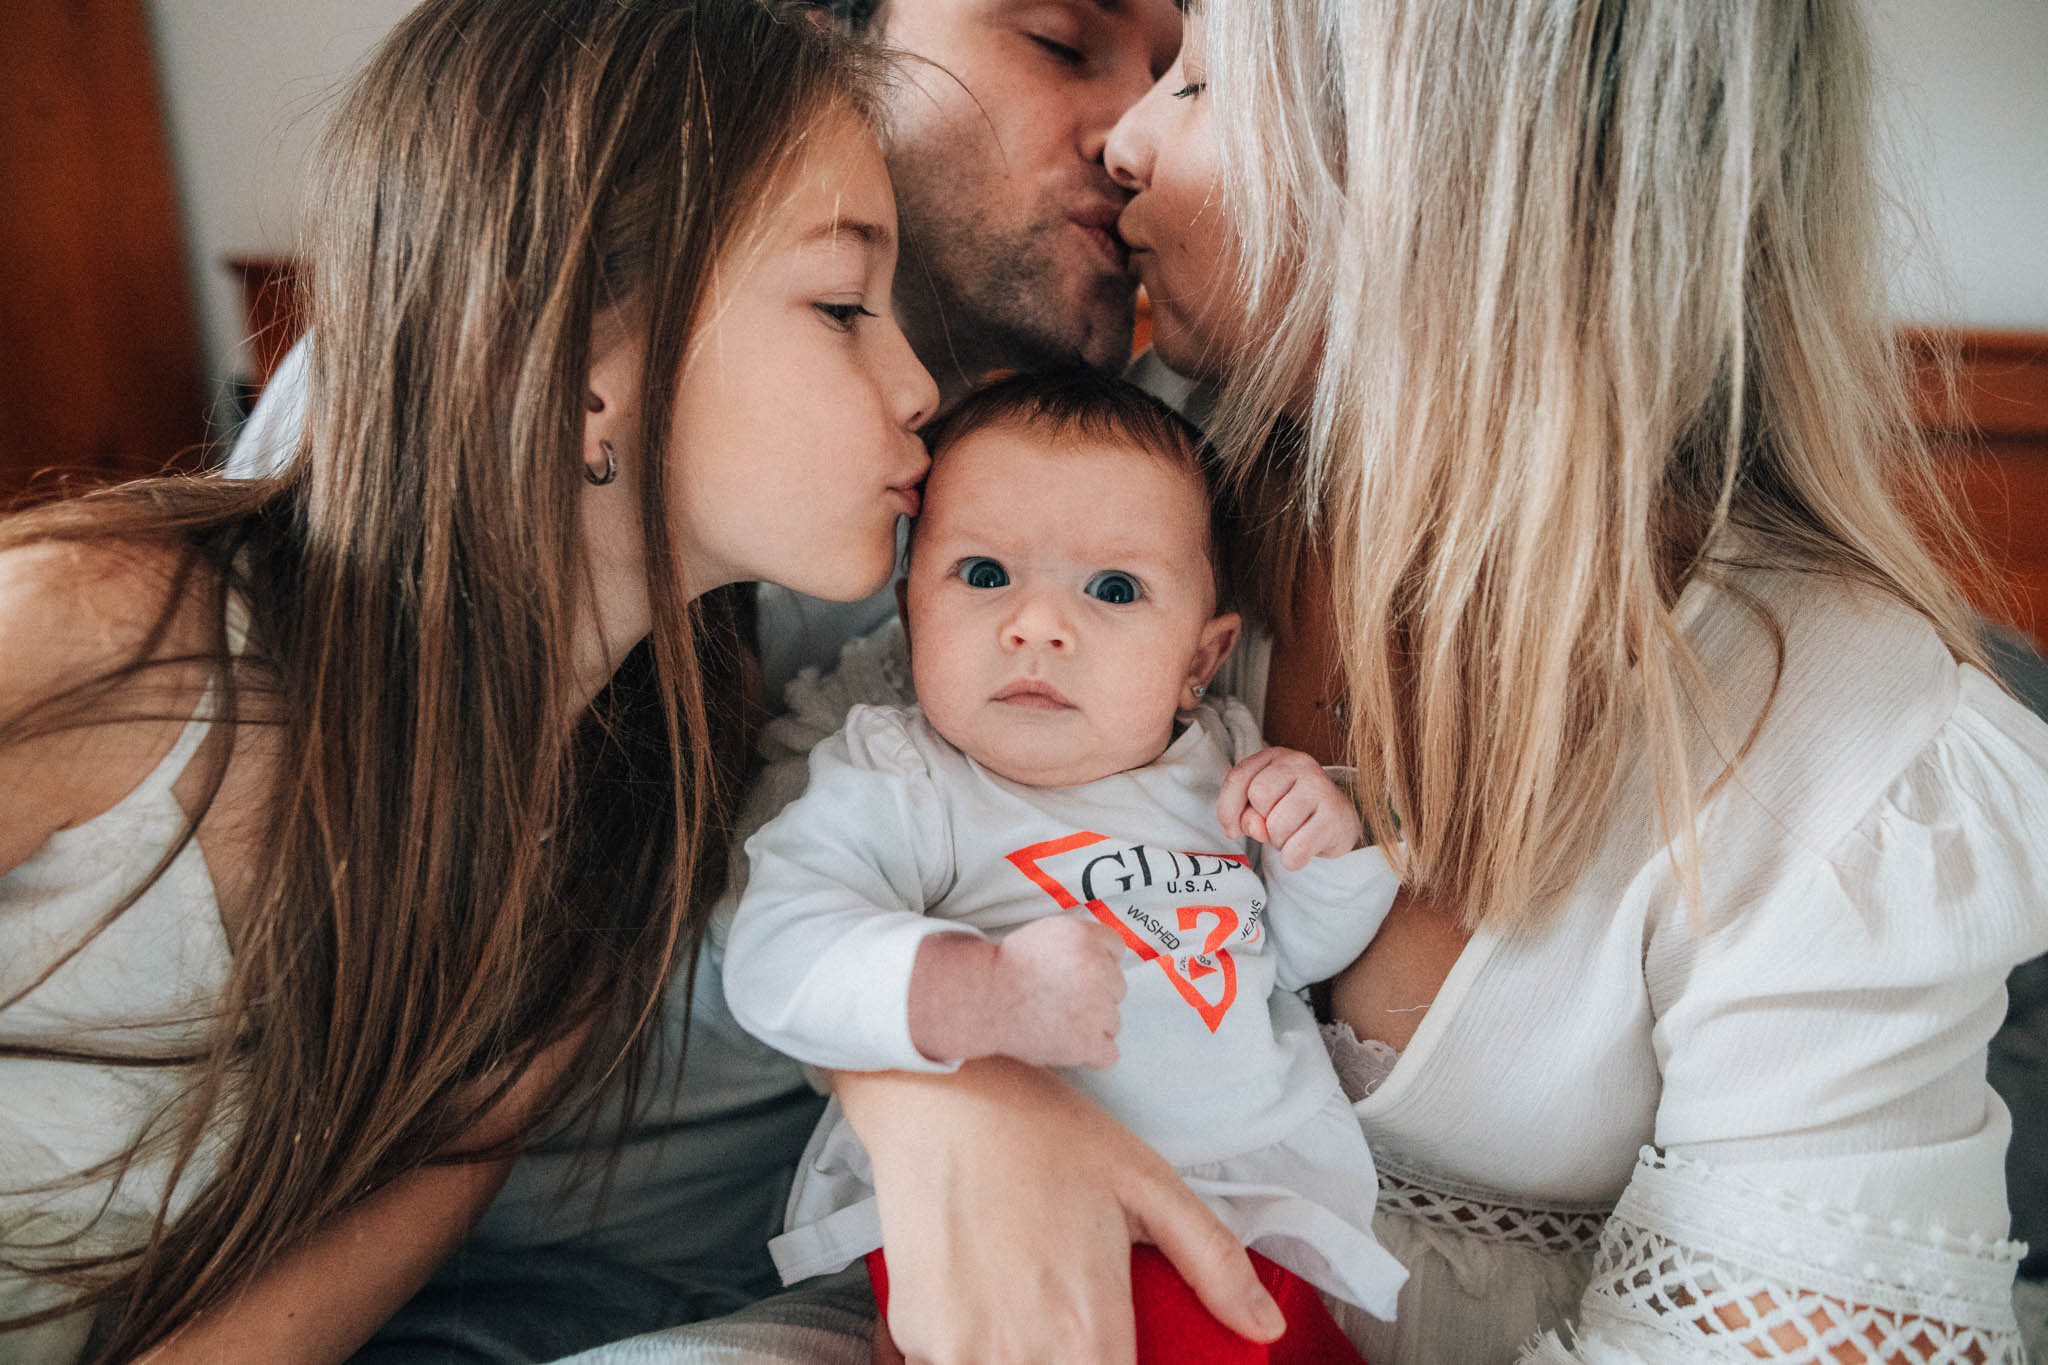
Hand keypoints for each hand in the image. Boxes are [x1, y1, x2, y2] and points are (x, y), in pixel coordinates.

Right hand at [835, 1060, 1286, 1364]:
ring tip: (1030, 1302)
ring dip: (1028, 1353)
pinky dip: (976, 1346)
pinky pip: (954, 1364)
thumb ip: (1213, 1260)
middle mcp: (1020, 1359)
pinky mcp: (915, 1337)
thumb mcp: (1145, 1182)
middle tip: (1077, 1319)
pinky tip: (985, 1295)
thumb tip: (1263, 1322)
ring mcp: (958, 1353)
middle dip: (1079, 1356)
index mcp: (1087, 1333)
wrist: (933, 1093)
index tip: (1122, 1344)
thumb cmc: (1037, 1130)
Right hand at [908, 917, 1125, 1068]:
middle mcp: (1097, 971)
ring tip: (1059, 1020)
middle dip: (1095, 993)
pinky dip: (1094, 1052)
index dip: (1095, 962)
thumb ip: (1085, 939)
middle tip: (1061, 997)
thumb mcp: (1050, 932)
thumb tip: (1114, 956)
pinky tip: (1073, 1044)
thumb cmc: (1010, 966)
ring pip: (1113, 1021)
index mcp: (1087, 938)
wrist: (982, 997)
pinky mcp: (1086, 1043)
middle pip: (1118, 987)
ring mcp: (1095, 1010)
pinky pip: (1110, 1054)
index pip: (1117, 950)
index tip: (1074, 972)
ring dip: (1093, 1024)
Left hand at [1217, 746, 1361, 870]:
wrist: (1338, 823)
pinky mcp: (1334, 816)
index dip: (1228, 809)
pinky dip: (1292, 859)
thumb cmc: (1292, 811)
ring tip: (1292, 835)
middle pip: (1259, 796)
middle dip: (1259, 822)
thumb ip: (1246, 812)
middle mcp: (1300, 764)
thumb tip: (1255, 828)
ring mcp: (1320, 788)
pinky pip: (1296, 850)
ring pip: (1277, 825)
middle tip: (1274, 827)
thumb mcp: (1262, 806)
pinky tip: (1303, 849)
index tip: (1232, 829)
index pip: (1238, 777)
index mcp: (1276, 756)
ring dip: (1278, 842)